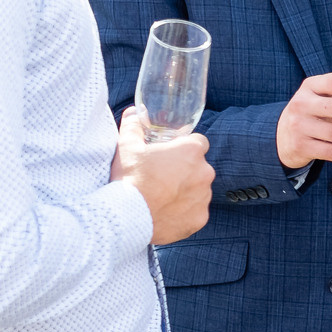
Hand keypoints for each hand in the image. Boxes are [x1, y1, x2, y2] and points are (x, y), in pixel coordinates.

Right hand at [114, 109, 212, 244]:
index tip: (171, 154)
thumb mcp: (127, 147)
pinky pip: (195, 212)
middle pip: (199, 168)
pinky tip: (166, 213)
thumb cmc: (129, 179)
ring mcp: (204, 197)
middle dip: (185, 171)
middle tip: (162, 177)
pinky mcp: (200, 219)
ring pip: (199, 190)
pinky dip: (184, 212)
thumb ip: (133, 126)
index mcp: (191, 151)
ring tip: (161, 197)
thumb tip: (133, 112)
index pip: (198, 142)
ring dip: (186, 191)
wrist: (128, 216)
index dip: (184, 147)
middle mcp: (204, 173)